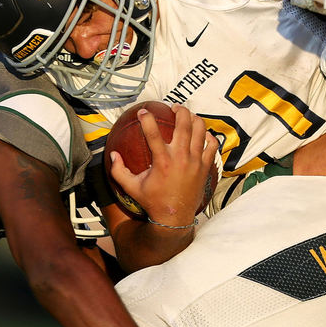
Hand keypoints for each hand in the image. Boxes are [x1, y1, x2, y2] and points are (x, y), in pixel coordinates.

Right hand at [108, 105, 218, 225]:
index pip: (153, 133)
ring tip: (189, 116)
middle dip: (180, 111)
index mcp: (162, 161)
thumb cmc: (152, 201)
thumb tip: (113, 154)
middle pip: (184, 125)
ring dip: (195, 119)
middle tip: (174, 108)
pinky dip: (208, 136)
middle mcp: (180, 158)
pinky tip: (202, 134)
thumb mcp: (131, 187)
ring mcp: (195, 162)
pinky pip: (212, 146)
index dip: (147, 119)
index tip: (143, 111)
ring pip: (200, 131)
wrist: (174, 218)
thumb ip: (118, 170)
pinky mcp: (205, 167)